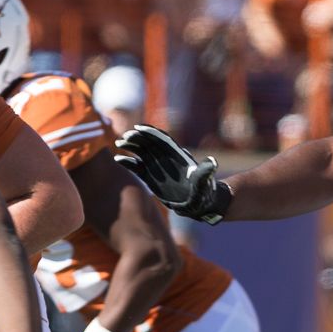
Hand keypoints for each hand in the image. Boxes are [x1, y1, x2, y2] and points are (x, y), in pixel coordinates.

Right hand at [113, 125, 231, 223]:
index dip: (152, 133)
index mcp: (177, 156)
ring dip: (131, 146)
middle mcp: (166, 159)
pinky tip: (118, 159)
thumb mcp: (205, 182)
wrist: (200, 203)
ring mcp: (158, 167)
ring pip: (142, 152)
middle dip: (138, 137)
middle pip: (150, 143)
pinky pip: (138, 167)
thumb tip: (213, 163)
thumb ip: (205, 172)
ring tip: (119, 143)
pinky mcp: (151, 178)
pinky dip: (129, 162)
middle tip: (126, 136)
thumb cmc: (205, 192)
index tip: (139, 128)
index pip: (163, 140)